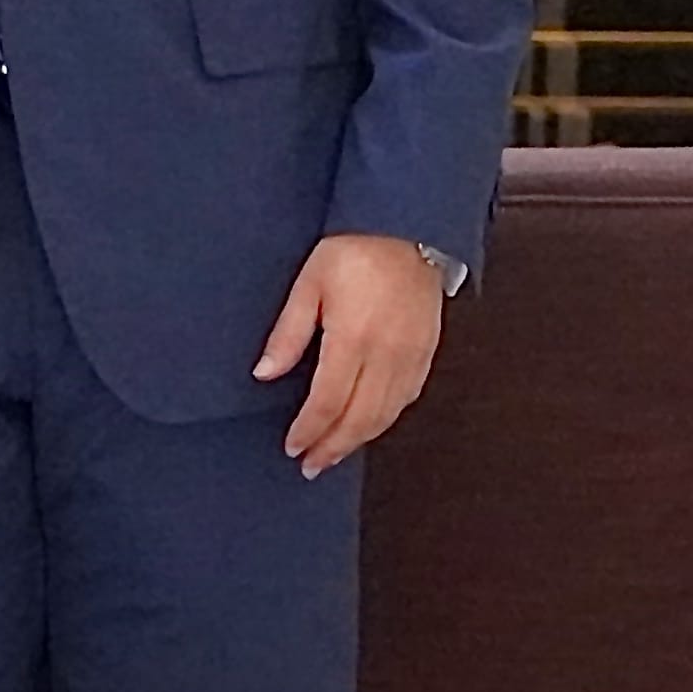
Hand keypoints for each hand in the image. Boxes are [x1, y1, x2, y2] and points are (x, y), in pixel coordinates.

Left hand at [252, 233, 444, 477]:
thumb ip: (288, 332)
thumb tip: (265, 373)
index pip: (329, 402)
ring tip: (334, 453)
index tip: (293, 446)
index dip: (309, 430)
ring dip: (358, 440)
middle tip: (311, 464)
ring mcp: (412, 356)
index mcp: (354, 337)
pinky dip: (385, 420)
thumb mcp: (310, 283)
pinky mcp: (427, 352)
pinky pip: (407, 399)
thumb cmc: (355, 248)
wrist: (408, 227)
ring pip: (386, 415)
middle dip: (333, 446)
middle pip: (360, 419)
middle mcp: (388, 354)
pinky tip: (368, 425)